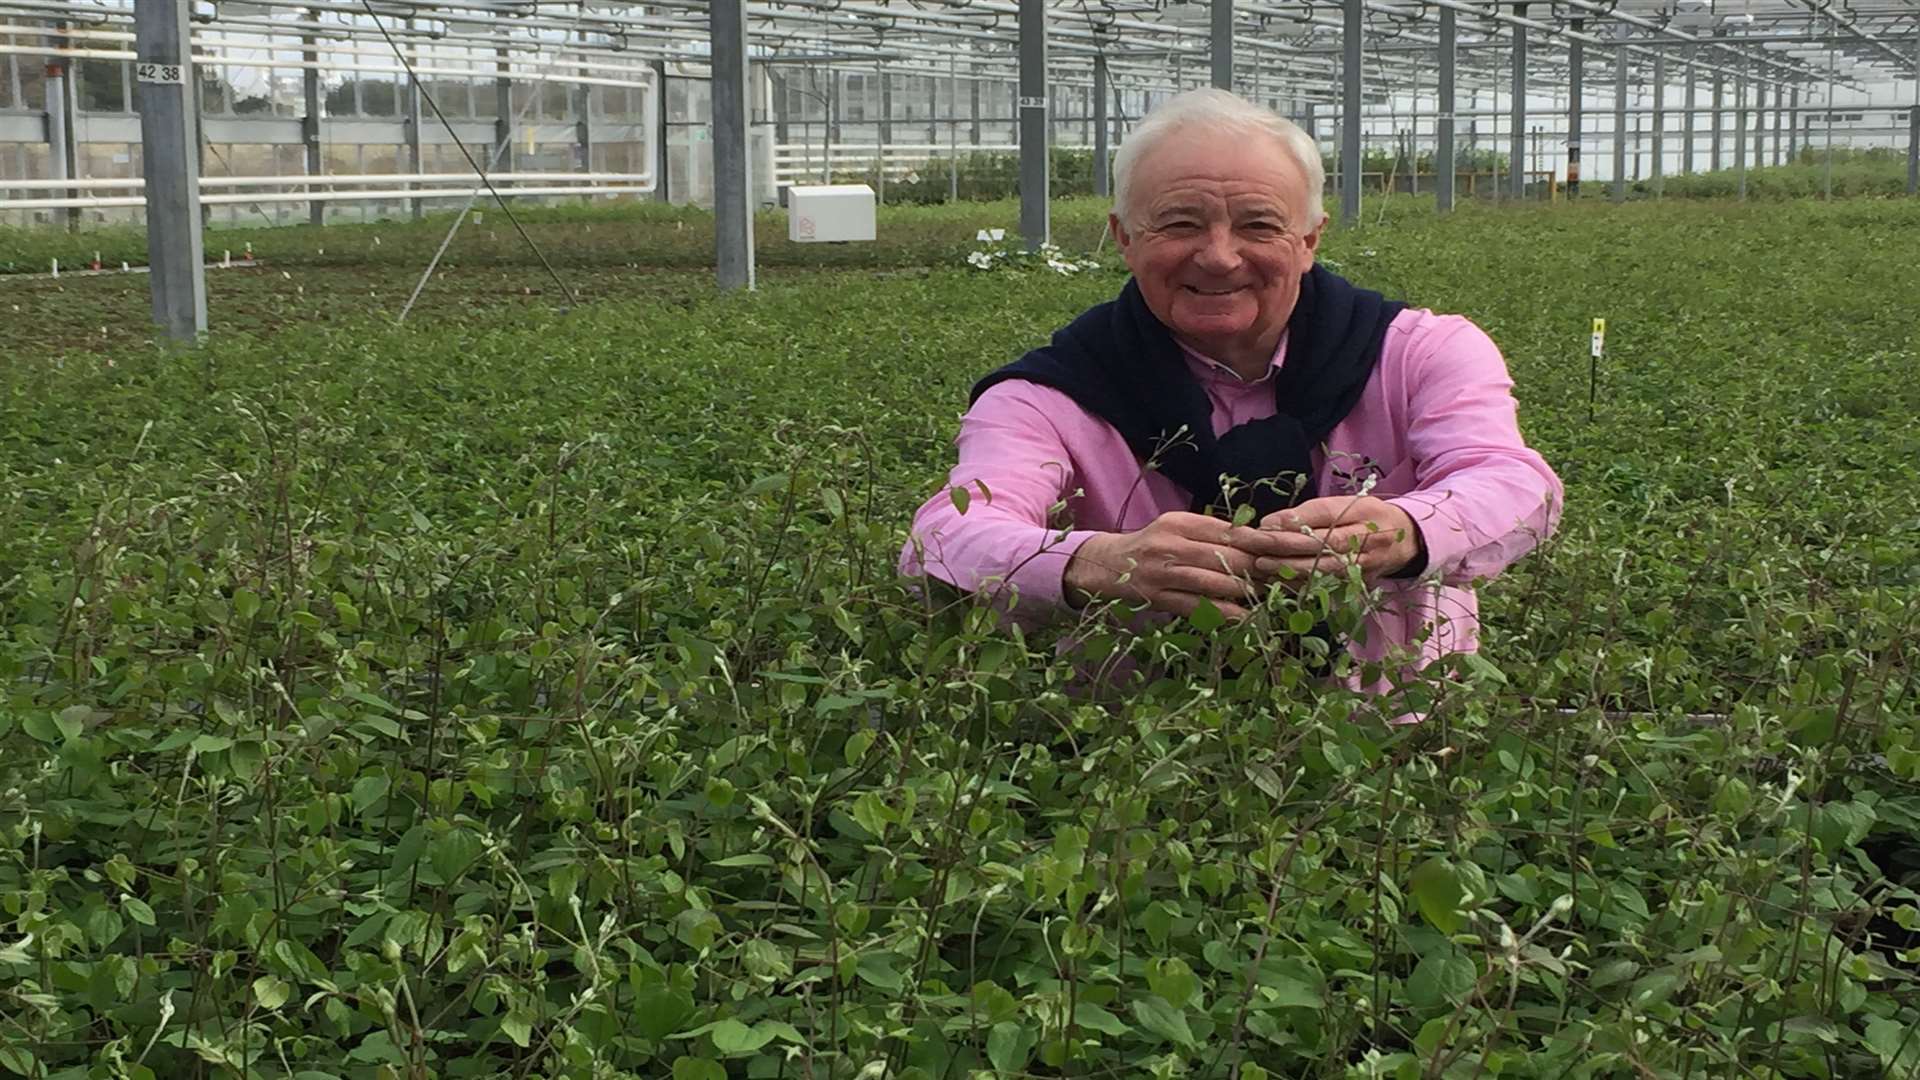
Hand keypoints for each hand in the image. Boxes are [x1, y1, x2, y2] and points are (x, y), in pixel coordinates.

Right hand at [1063, 511, 1278, 620]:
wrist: (1106, 564)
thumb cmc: (1151, 545)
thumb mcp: (1177, 528)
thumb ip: (1211, 533)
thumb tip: (1257, 541)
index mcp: (1181, 522)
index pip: (1230, 531)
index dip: (1262, 544)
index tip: (1287, 552)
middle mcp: (1171, 544)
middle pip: (1226, 557)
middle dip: (1260, 569)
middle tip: (1286, 579)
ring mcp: (1163, 572)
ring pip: (1214, 582)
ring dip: (1246, 591)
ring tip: (1270, 597)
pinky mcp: (1158, 597)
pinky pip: (1198, 606)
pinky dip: (1224, 613)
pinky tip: (1245, 617)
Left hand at [1252, 496, 1423, 584]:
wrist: (1405, 542)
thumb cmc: (1366, 518)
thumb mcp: (1345, 504)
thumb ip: (1310, 513)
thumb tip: (1271, 522)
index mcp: (1364, 514)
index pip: (1325, 517)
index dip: (1294, 522)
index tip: (1263, 524)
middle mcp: (1366, 542)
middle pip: (1321, 545)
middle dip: (1283, 546)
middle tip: (1253, 545)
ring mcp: (1363, 567)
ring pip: (1322, 571)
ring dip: (1288, 569)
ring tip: (1260, 565)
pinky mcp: (1357, 586)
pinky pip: (1325, 587)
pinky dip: (1299, 585)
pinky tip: (1276, 582)